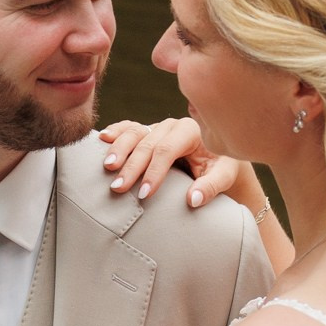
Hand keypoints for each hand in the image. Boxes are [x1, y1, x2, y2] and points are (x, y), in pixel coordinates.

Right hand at [99, 119, 248, 209]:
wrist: (218, 159)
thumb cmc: (222, 168)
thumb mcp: (224, 177)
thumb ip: (211, 187)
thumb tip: (193, 200)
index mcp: (191, 130)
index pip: (167, 149)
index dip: (154, 172)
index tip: (144, 194)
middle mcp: (172, 125)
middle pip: (147, 143)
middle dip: (131, 166)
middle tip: (118, 188)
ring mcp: (157, 127)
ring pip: (134, 133)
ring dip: (118, 149)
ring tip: (107, 167)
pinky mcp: (147, 132)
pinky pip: (128, 128)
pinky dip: (115, 133)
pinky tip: (102, 139)